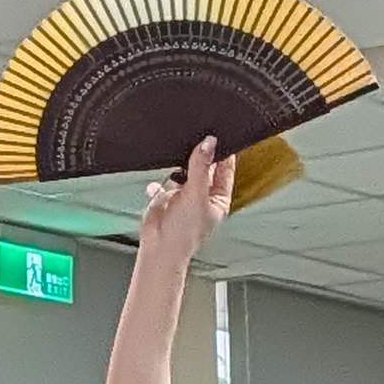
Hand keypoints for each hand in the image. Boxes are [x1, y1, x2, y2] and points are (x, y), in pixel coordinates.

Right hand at [138, 137, 241, 269]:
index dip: (224, 153)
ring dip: (180, 166)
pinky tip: (158, 182)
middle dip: (200, 156)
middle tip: (198, 138)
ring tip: (178, 156)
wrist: (158, 247)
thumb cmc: (184, 232)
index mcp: (218, 199)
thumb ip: (201, 167)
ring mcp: (184, 197)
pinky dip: (159, 181)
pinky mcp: (165, 198)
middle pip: (205, 169)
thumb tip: (208, 143)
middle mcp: (202, 197)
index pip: (225, 170)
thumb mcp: (196, 194)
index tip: (219, 136)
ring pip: (184, 173)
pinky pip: (163, 183)